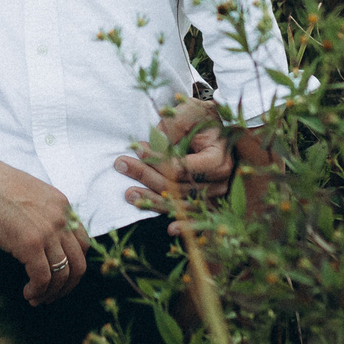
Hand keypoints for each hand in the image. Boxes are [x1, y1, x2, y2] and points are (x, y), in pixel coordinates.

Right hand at [0, 142, 89, 303]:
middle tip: (52, 295)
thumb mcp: (30, 195)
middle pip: (78, 263)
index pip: (83, 244)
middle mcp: (61, 217)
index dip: (73, 265)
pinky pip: (43, 277)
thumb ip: (44, 215)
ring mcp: (47, 230)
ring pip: (62, 274)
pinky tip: (28, 293)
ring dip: (51, 292)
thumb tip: (44, 241)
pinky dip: (38, 291)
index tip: (60, 276)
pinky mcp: (30, 243)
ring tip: (37, 297)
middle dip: (67, 285)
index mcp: (63, 204)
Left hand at [115, 96, 235, 212]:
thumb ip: (172, 128)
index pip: (182, 168)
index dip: (158, 161)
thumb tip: (153, 147)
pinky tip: (172, 230)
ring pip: (181, 204)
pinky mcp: (211, 201)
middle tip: (121, 165)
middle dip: (147, 177)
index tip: (138, 150)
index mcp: (217, 159)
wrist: (222, 126)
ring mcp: (217, 194)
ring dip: (153, 200)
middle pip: (178, 188)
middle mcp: (219, 181)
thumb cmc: (204, 118)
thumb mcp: (189, 113)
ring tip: (129, 194)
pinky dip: (184, 223)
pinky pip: (195, 215)